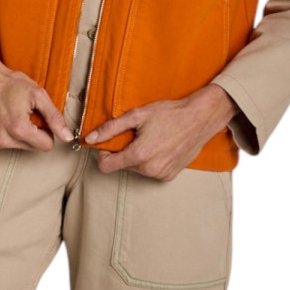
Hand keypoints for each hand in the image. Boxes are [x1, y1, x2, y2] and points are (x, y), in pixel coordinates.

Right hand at [0, 31, 73, 150]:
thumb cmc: (8, 82)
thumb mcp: (38, 95)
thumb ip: (54, 117)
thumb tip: (67, 136)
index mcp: (18, 129)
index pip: (46, 145)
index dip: (48, 131)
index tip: (41, 117)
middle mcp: (4, 140)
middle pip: (34, 147)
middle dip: (35, 132)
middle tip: (26, 113)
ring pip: (21, 146)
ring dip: (22, 133)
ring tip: (13, 114)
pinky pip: (7, 144)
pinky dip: (9, 134)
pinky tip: (4, 118)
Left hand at [84, 84, 237, 180]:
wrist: (200, 118)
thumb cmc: (170, 113)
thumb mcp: (137, 115)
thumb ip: (110, 128)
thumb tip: (90, 138)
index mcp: (139, 155)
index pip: (106, 166)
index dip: (103, 154)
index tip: (110, 143)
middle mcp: (149, 169)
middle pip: (123, 165)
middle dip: (125, 151)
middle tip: (137, 135)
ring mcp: (161, 174)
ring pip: (137, 169)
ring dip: (139, 156)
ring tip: (152, 139)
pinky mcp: (170, 176)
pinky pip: (151, 171)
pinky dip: (152, 161)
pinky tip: (162, 146)